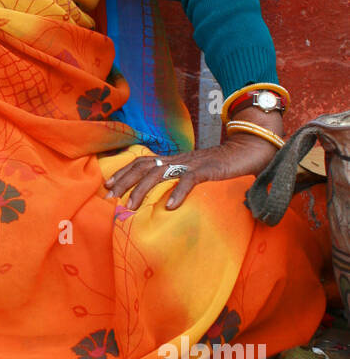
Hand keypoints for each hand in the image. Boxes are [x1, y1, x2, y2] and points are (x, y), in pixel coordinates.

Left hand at [104, 132, 278, 210]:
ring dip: (143, 189)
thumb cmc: (222, 165)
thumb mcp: (195, 172)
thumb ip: (179, 180)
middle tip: (110, 197)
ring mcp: (192, 163)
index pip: (142, 162)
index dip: (123, 172)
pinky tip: (169, 207)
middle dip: (124, 180)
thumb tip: (163, 200)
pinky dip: (178, 192)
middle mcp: (178, 159)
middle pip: (144, 166)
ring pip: (160, 172)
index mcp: (174, 160)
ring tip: (131, 206)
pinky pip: (190, 180)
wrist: (249, 150)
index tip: (108, 186)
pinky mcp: (209, 169)